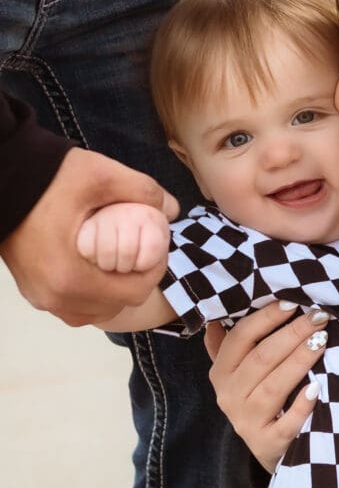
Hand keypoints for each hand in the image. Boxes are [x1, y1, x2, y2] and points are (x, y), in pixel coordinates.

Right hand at [0, 147, 178, 325]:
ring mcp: (40, 297)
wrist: (1, 175)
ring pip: (92, 311)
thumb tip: (172, 210)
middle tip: (141, 255)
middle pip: (115, 306)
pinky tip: (95, 268)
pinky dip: (89, 294)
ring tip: (119, 263)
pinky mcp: (31, 291)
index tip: (157, 250)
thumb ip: (144, 192)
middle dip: (134, 282)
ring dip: (112, 293)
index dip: (154, 272)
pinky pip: (70, 306)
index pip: (134, 293)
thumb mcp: (103, 175)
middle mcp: (55, 298)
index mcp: (73, 278)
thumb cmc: (50, 177)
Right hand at [205, 301, 328, 472]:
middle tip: (317, 317)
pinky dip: (301, 406)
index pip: (240, 338)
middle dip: (292, 334)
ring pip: (274, 386)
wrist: (268, 449)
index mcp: (221, 373)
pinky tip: (317, 388)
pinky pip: (286, 424)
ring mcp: (247, 421)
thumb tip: (215, 317)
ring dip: (299, 361)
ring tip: (322, 341)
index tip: (292, 302)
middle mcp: (229, 396)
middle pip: (261, 359)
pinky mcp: (267, 443)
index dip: (265, 318)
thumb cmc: (257, 399)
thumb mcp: (237, 373)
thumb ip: (226, 345)